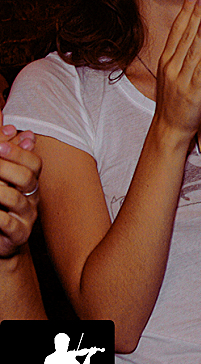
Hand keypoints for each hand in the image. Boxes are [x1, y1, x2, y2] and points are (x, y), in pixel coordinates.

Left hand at [0, 109, 40, 257]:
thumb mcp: (2, 176)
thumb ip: (7, 151)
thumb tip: (14, 128)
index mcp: (30, 181)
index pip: (34, 162)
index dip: (18, 153)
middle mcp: (31, 197)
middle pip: (27, 177)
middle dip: (6, 167)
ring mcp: (26, 217)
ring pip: (16, 199)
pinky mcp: (18, 235)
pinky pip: (9, 224)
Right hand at [154, 0, 200, 140]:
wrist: (170, 127)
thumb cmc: (175, 100)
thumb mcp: (173, 73)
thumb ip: (181, 54)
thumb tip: (192, 35)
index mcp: (168, 59)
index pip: (177, 30)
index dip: (185, 11)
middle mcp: (172, 66)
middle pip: (184, 35)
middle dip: (194, 14)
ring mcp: (181, 78)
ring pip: (192, 51)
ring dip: (200, 31)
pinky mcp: (192, 91)